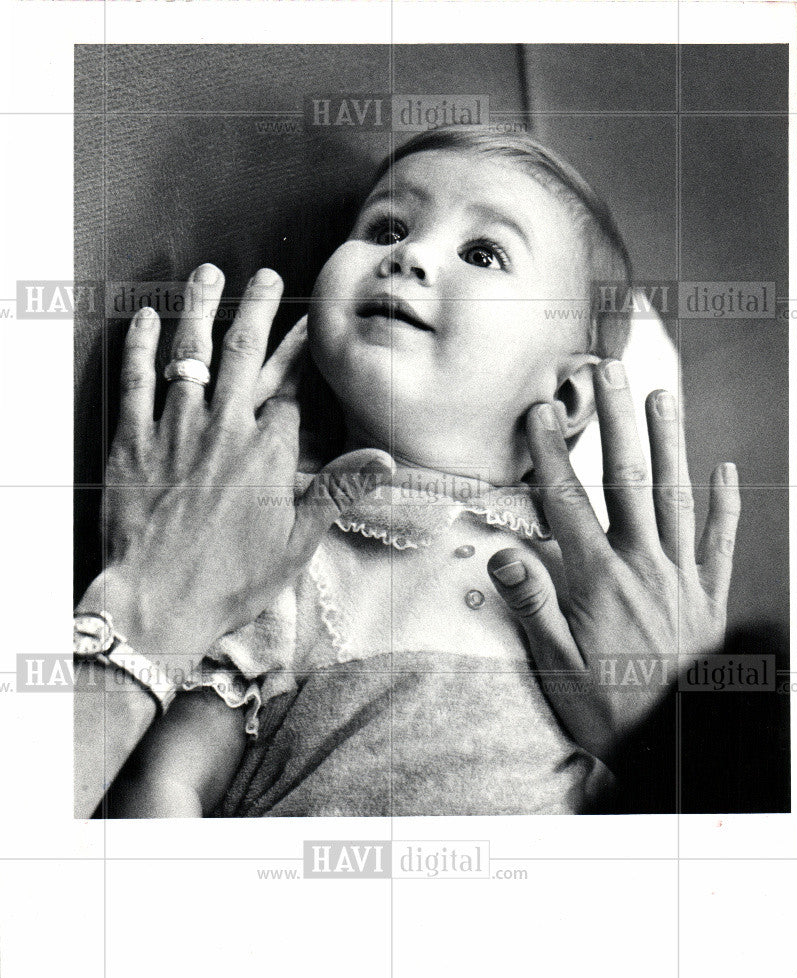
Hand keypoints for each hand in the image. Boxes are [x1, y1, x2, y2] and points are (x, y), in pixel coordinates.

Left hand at [84, 263, 392, 658]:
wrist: (158, 603)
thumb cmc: (230, 580)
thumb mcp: (297, 543)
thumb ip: (336, 491)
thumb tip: (384, 460)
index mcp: (267, 452)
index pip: (292, 389)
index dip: (303, 355)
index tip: (310, 328)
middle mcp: (225, 428)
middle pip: (246, 354)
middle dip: (258, 310)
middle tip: (266, 277)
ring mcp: (175, 429)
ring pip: (191, 355)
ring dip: (202, 310)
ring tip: (209, 275)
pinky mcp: (132, 441)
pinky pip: (136, 381)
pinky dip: (140, 347)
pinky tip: (145, 319)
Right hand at [487, 359, 740, 763]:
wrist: (680, 743)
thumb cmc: (611, 709)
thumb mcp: (557, 669)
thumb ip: (533, 607)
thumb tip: (501, 556)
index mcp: (599, 581)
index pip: (568, 504)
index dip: (550, 454)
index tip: (538, 412)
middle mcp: (643, 566)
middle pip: (627, 481)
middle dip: (616, 422)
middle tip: (608, 372)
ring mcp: (682, 576)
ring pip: (675, 497)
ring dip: (669, 443)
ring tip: (663, 397)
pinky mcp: (711, 595)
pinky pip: (721, 540)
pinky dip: (725, 502)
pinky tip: (727, 469)